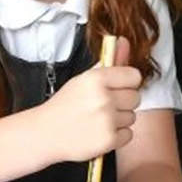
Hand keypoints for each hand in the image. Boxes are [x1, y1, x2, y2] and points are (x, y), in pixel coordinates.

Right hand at [36, 38, 140, 163]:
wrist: (45, 132)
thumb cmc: (65, 105)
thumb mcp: (83, 79)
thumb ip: (109, 61)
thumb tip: (124, 41)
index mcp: (96, 79)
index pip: (134, 76)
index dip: (127, 83)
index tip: (118, 87)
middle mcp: (103, 98)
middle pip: (135, 97)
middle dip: (123, 102)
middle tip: (104, 105)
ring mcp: (107, 120)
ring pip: (132, 116)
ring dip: (119, 119)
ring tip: (100, 119)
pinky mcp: (109, 140)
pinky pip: (128, 134)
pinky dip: (117, 136)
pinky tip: (101, 132)